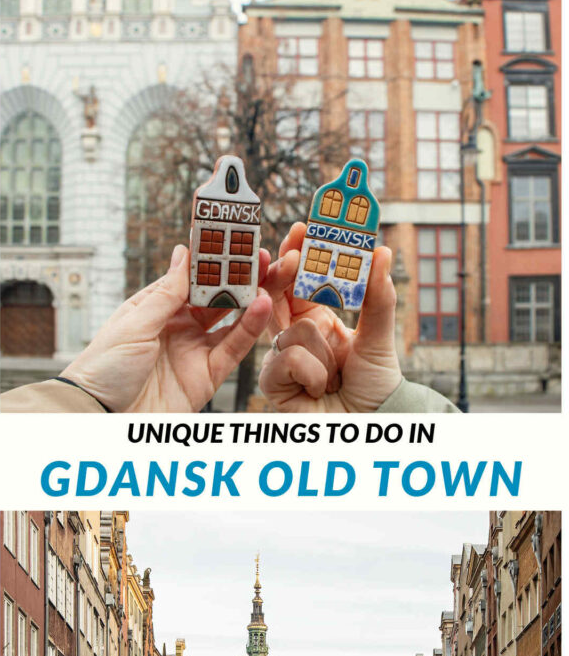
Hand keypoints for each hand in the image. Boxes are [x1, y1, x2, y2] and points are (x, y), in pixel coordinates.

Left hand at [60, 245, 272, 412]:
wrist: (101, 416)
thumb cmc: (104, 369)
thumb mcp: (134, 323)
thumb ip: (166, 293)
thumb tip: (183, 254)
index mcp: (155, 309)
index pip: (190, 278)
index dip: (210, 260)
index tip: (231, 239)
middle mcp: (178, 327)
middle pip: (215, 298)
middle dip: (238, 277)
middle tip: (260, 256)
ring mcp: (194, 351)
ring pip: (231, 321)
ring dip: (250, 300)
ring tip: (268, 278)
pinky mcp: (207, 377)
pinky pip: (233, 349)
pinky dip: (249, 329)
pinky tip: (261, 307)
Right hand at [259, 223, 402, 411]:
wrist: (371, 428)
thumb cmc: (375, 388)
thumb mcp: (379, 337)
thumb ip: (377, 296)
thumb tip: (382, 251)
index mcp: (320, 322)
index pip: (302, 282)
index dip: (301, 255)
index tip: (303, 227)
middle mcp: (297, 338)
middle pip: (280, 296)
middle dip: (285, 272)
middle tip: (297, 250)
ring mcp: (281, 360)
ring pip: (292, 331)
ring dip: (323, 353)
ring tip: (335, 376)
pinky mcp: (272, 383)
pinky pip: (286, 359)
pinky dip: (312, 374)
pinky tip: (320, 391)